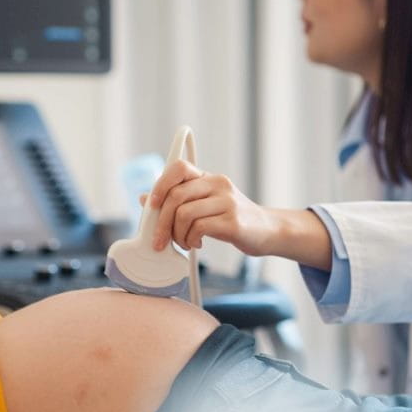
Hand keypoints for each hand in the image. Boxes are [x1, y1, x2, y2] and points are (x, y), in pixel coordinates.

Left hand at [143, 160, 279, 255]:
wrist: (267, 230)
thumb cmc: (231, 218)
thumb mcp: (205, 204)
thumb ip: (178, 200)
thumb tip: (145, 199)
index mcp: (208, 178)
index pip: (178, 167)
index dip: (160, 184)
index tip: (151, 205)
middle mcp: (218, 184)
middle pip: (175, 196)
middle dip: (161, 223)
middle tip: (161, 240)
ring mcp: (228, 202)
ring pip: (184, 214)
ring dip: (177, 235)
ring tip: (185, 242)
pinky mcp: (233, 222)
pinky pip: (199, 229)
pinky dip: (191, 240)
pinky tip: (197, 243)